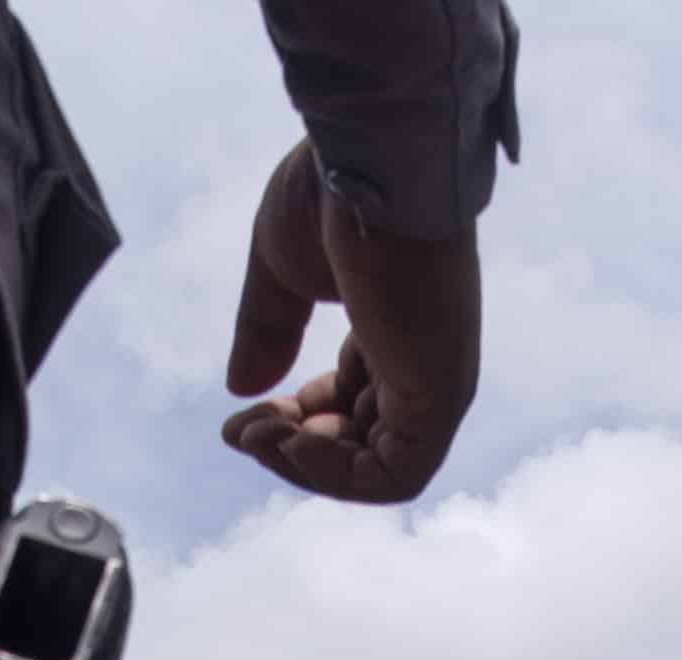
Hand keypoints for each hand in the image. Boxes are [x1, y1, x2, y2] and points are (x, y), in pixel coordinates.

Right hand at [222, 141, 481, 503]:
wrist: (369, 160)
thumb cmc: (332, 194)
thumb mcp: (282, 272)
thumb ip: (267, 331)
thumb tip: (244, 391)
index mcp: (394, 328)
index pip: (353, 405)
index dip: (295, 422)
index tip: (241, 418)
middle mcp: (423, 361)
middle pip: (361, 444)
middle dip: (292, 449)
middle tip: (242, 432)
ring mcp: (436, 382)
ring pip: (378, 470)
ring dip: (308, 467)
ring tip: (263, 437)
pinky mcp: (440, 396)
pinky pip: (396, 476)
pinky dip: (340, 475)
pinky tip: (294, 440)